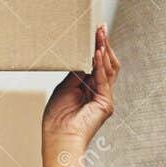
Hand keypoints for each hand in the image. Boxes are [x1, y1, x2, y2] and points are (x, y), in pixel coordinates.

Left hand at [43, 24, 119, 147]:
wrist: (59, 138)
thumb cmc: (57, 119)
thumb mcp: (64, 88)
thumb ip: (75, 73)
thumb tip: (81, 55)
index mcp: (88, 88)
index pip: (96, 64)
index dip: (96, 48)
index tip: (95, 32)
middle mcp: (98, 92)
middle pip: (106, 63)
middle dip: (103, 45)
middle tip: (100, 28)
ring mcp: (104, 97)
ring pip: (108, 68)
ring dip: (104, 50)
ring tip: (99, 35)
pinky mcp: (105, 103)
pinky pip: (104, 79)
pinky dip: (100, 64)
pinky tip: (97, 53)